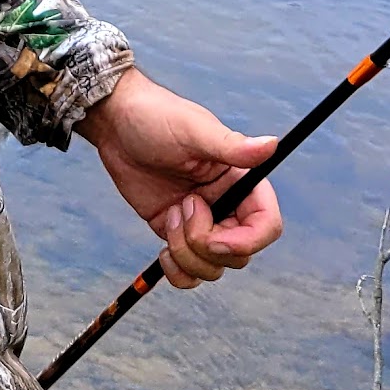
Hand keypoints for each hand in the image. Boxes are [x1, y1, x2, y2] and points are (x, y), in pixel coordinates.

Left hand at [75, 67, 281, 288]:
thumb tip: (272, 145)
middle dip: (206, 245)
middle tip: (182, 207)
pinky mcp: (176, 233)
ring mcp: (202, 223)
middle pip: (239, 254)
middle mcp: (227, 205)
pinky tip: (162, 252)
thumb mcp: (193, 129)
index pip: (267, 226)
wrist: (116, 124)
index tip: (213, 239)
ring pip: (213, 267)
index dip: (247, 242)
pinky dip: (179, 272)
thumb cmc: (157, 116)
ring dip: (187, 254)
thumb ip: (231, 145)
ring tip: (169, 215)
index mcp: (241, 181)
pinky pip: (189, 271)